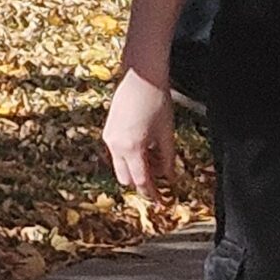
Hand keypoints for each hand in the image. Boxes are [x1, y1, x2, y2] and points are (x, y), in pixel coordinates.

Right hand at [103, 68, 176, 203]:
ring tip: (156, 158)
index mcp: (132, 148)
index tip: (161, 202)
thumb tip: (170, 178)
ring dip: (136, 168)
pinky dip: (131, 156)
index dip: (152, 193)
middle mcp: (115, 145)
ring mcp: (109, 137)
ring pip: (121, 165)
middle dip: (142, 182)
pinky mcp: (109, 130)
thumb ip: (168, 158)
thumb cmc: (156, 102)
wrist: (140, 77)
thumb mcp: (166, 133)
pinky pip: (118, 152)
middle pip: (126, 177)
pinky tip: (146, 146)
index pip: (141, 180)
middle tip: (160, 181)